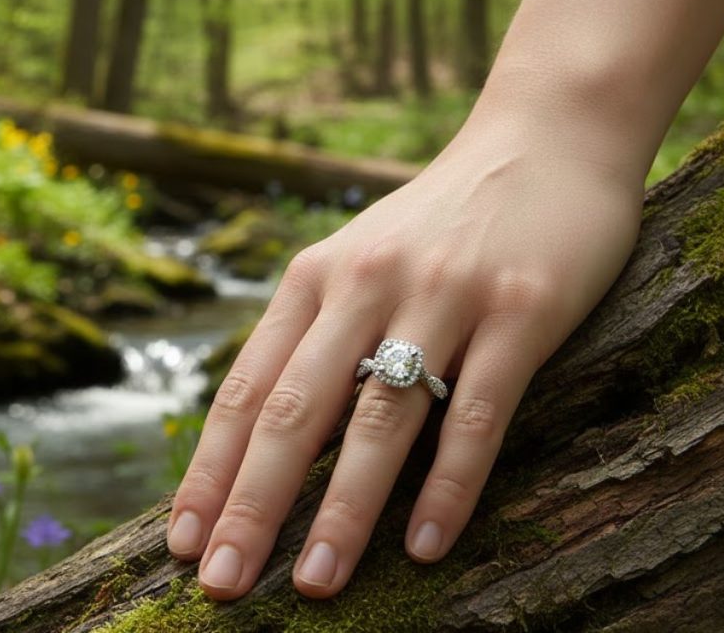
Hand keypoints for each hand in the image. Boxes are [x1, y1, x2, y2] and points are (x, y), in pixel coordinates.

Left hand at [167, 118, 644, 598]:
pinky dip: (448, 484)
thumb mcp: (358, 257)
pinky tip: (424, 544)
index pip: (246, 387)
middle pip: (295, 411)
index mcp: (315, 276)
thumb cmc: (439, 219)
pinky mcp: (521, 310)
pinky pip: (477, 413)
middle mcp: (367, 283)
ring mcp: (444, 294)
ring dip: (342, 511)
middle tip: (219, 583)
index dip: (209, 468)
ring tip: (315, 585)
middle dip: (251, 505)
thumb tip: (262, 429)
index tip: (180, 539)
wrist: (543, 138)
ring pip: (379, 419)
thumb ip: (315, 331)